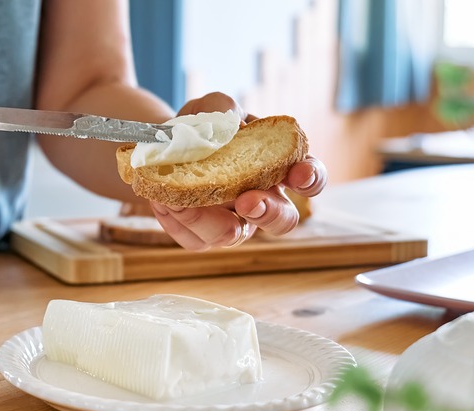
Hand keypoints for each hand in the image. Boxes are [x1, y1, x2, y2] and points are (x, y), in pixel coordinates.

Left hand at [149, 92, 327, 250]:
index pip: (309, 177)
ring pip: (232, 236)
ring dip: (209, 219)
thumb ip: (222, 109)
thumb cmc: (200, 127)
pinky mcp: (203, 237)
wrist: (163, 147)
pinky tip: (163, 201)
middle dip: (269, 213)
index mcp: (276, 167)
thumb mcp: (210, 107)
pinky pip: (196, 239)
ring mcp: (235, 223)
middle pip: (283, 221)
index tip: (298, 174)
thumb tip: (228, 127)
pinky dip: (178, 220)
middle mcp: (262, 200)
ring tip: (180, 198)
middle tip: (248, 201)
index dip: (310, 178)